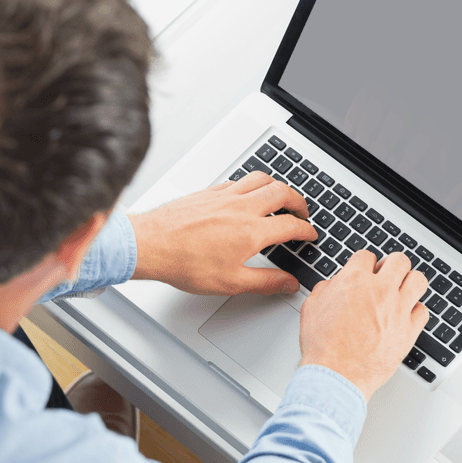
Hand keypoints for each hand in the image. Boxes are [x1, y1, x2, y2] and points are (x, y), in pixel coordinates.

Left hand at [128, 171, 316, 295]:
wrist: (152, 245)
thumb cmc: (185, 262)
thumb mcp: (231, 282)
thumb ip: (265, 282)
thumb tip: (287, 284)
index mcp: (252, 231)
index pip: (291, 225)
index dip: (306, 230)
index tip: (310, 234)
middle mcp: (241, 208)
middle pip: (282, 192)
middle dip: (298, 201)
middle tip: (301, 211)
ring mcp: (224, 196)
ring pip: (261, 179)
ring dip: (276, 185)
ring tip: (280, 196)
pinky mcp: (208, 192)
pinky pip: (237, 180)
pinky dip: (250, 184)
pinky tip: (245, 193)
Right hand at [298, 251, 427, 400]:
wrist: (336, 375)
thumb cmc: (323, 346)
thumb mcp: (311, 308)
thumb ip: (326, 289)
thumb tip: (333, 285)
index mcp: (355, 280)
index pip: (367, 256)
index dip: (365, 263)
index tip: (365, 270)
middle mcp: (380, 291)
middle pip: (399, 261)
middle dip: (392, 265)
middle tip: (387, 275)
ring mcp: (398, 310)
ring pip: (418, 280)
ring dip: (410, 281)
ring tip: (403, 289)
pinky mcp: (409, 332)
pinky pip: (423, 311)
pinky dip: (416, 311)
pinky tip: (406, 315)